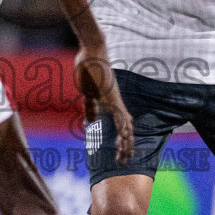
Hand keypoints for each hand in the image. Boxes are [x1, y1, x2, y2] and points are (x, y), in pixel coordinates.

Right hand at [74, 45, 133, 165]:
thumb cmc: (88, 68)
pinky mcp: (111, 97)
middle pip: (126, 129)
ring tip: (125, 157)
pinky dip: (122, 129)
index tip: (121, 152)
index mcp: (111, 103)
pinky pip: (119, 116)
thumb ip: (90, 107)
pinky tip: (124, 140)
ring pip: (125, 126)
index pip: (121, 125)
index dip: (123, 139)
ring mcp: (115, 101)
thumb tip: (90, 122)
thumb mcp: (87, 93)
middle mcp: (116, 104)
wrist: (91, 52)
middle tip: (124, 161)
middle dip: (125, 147)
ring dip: (125, 143)